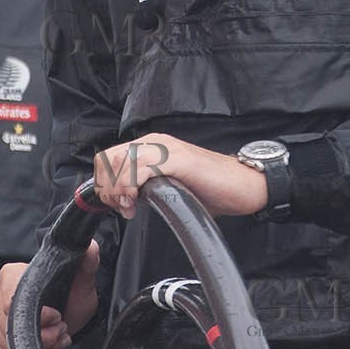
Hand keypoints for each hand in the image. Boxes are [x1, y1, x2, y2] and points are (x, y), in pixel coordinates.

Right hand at [0, 241, 99, 348]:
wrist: (65, 314)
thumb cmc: (70, 297)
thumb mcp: (83, 283)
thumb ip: (88, 265)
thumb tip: (91, 247)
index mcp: (11, 273)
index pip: (14, 302)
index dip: (40, 317)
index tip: (58, 318)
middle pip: (11, 326)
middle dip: (42, 337)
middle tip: (60, 331)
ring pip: (7, 344)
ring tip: (53, 340)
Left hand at [92, 132, 267, 218]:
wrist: (244, 185)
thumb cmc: (212, 189)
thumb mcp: (170, 185)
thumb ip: (148, 186)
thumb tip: (124, 201)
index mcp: (153, 146)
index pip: (110, 156)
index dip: (105, 182)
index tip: (116, 203)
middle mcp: (157, 142)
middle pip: (110, 157)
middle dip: (108, 187)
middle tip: (121, 206)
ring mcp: (167, 148)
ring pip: (121, 161)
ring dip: (117, 188)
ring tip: (129, 206)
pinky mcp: (178, 159)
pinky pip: (141, 168)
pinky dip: (131, 187)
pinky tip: (136, 202)